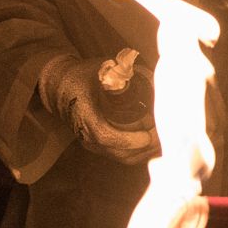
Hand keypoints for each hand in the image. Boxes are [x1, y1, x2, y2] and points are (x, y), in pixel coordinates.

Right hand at [37, 55, 156, 163]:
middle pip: (119, 152)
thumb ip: (120, 72)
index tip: (147, 135)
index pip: (106, 135)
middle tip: (167, 135)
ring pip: (123, 157)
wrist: (59, 87)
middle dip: (146, 147)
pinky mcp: (99, 146)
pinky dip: (140, 153)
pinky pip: (121, 156)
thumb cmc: (82, 76)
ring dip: (146, 152)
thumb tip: (146, 71)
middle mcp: (87, 134)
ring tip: (166, 139)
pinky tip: (156, 144)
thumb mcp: (99, 70)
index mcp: (85, 116)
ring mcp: (92, 143)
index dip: (128, 139)